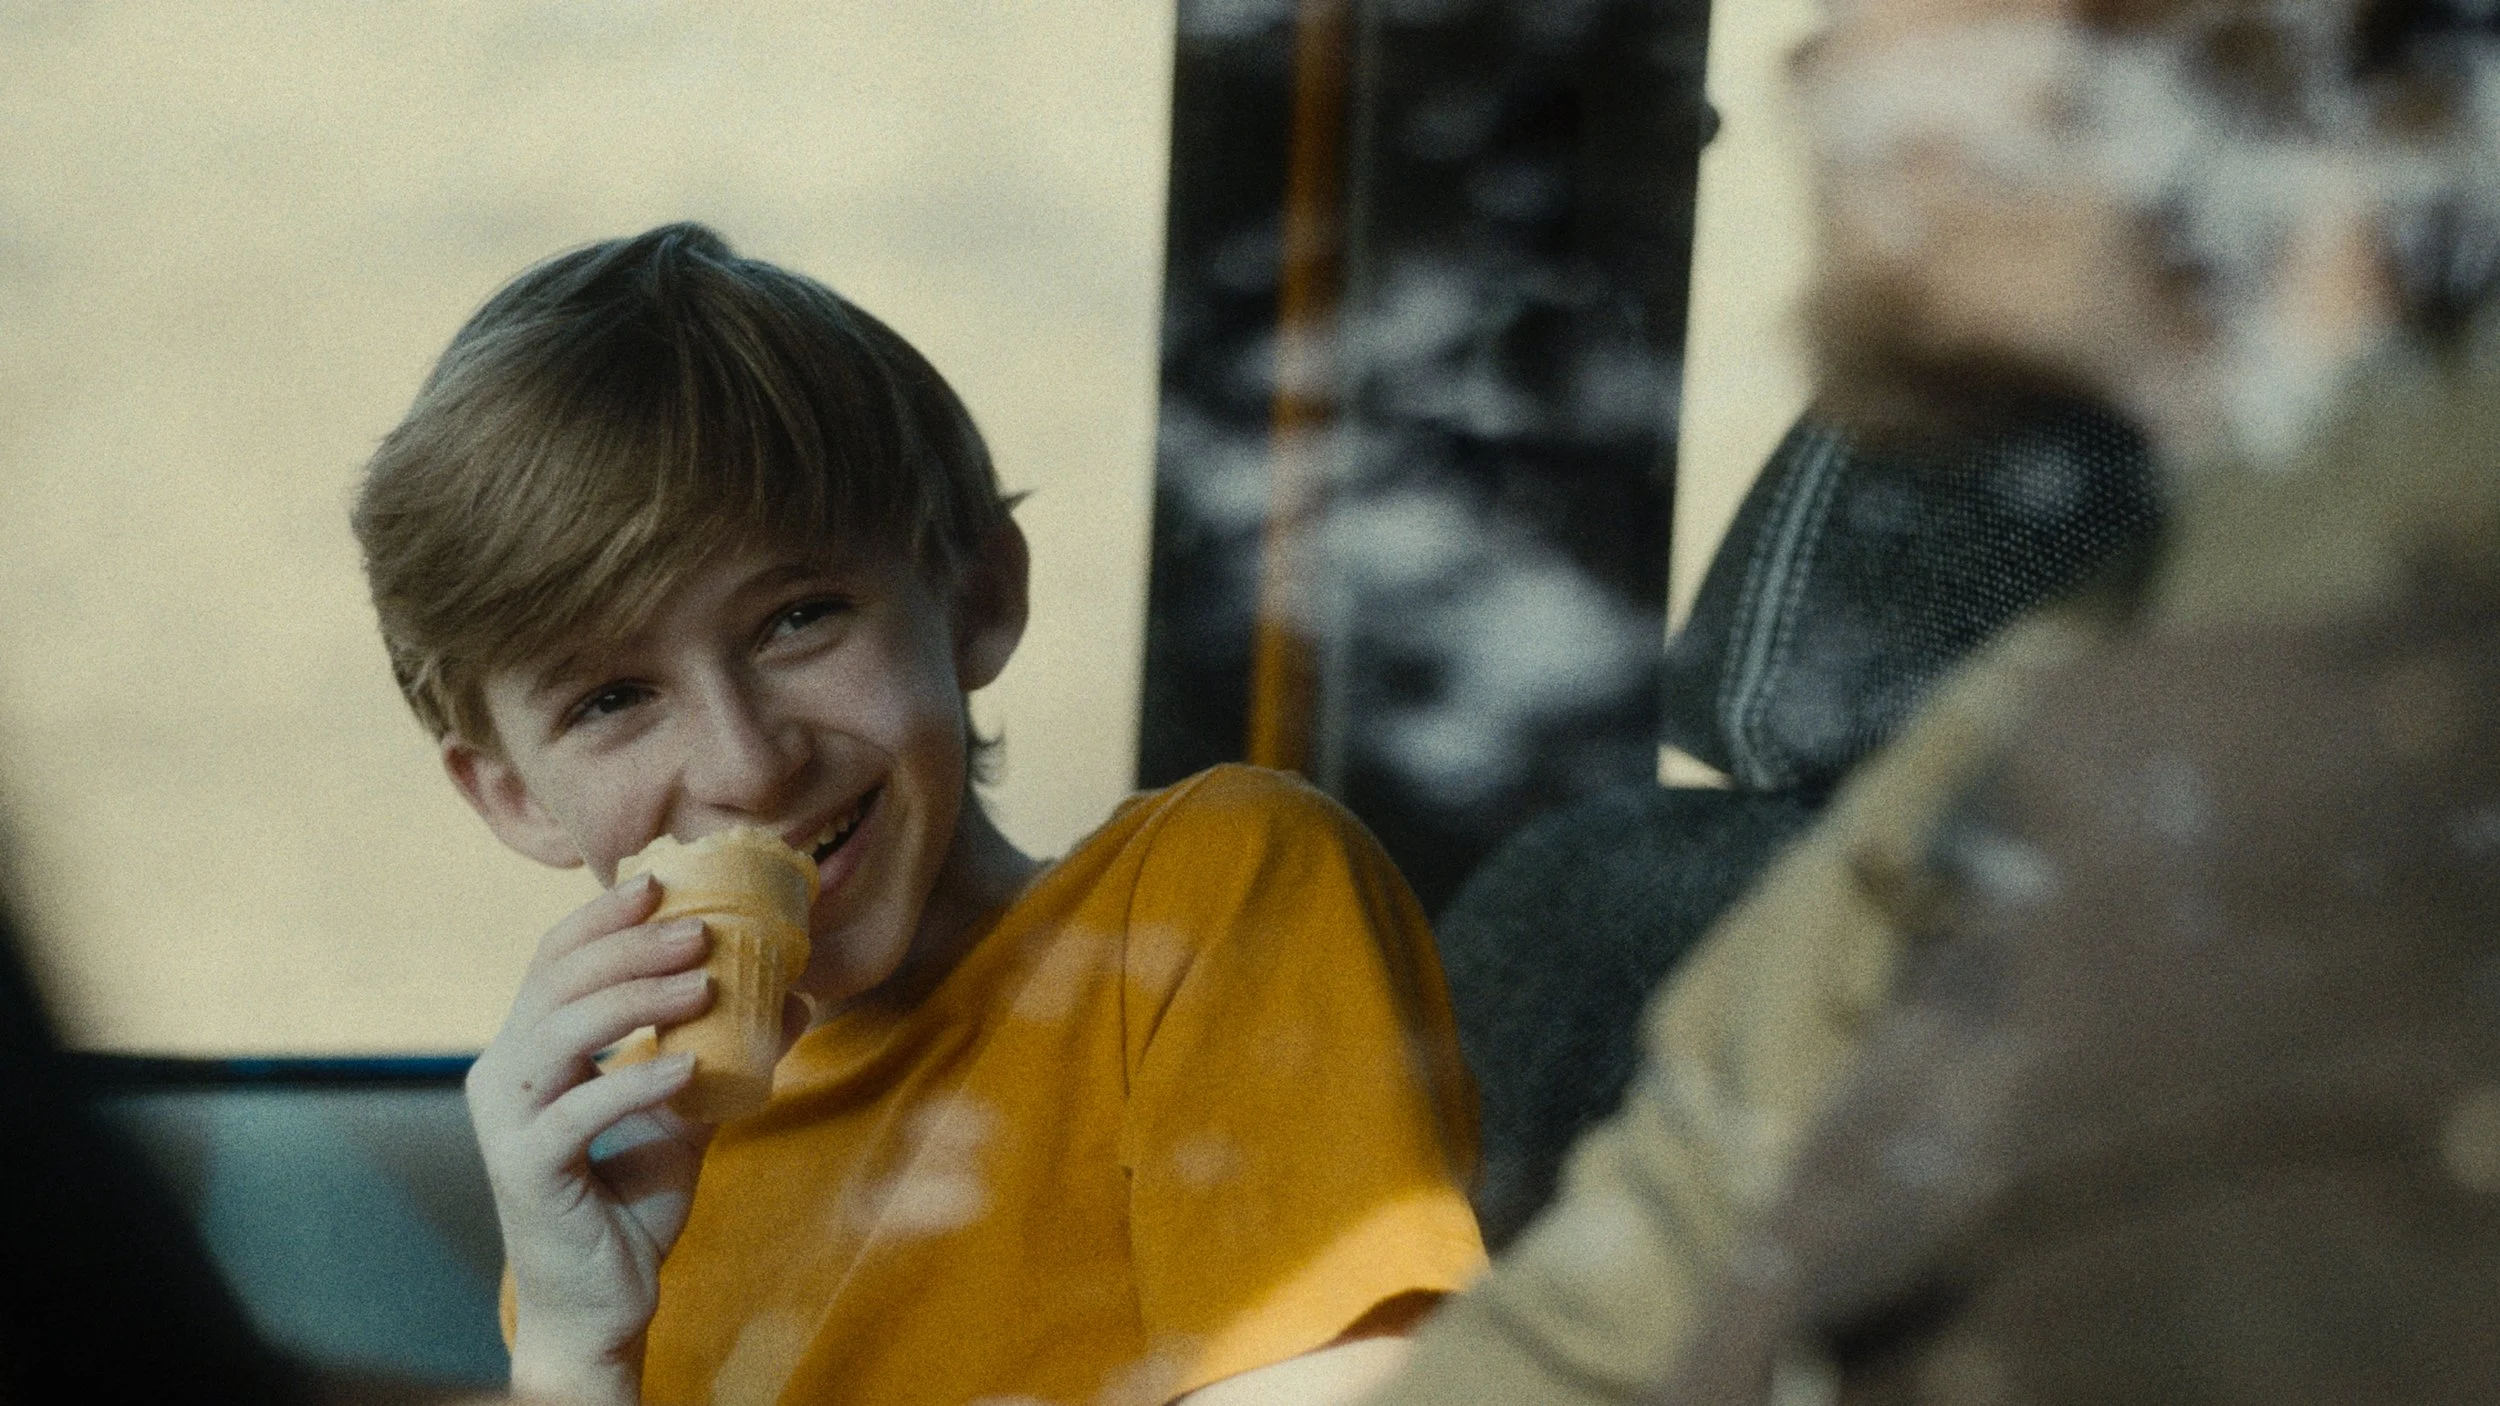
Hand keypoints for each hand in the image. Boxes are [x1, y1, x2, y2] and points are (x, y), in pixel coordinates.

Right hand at [465, 874, 715, 1405]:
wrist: (602, 1298)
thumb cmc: (631, 1200)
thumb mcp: (689, 1114)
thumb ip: (725, 1056)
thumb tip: (795, 1000)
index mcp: (530, 1048)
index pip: (556, 959)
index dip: (603, 916)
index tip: (663, 881)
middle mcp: (502, 1073)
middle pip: (558, 982)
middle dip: (631, 946)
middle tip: (702, 932)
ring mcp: (506, 1121)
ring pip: (560, 1033)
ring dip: (635, 1000)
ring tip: (702, 987)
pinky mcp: (524, 1169)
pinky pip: (576, 1111)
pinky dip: (633, 1083)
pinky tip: (686, 1069)